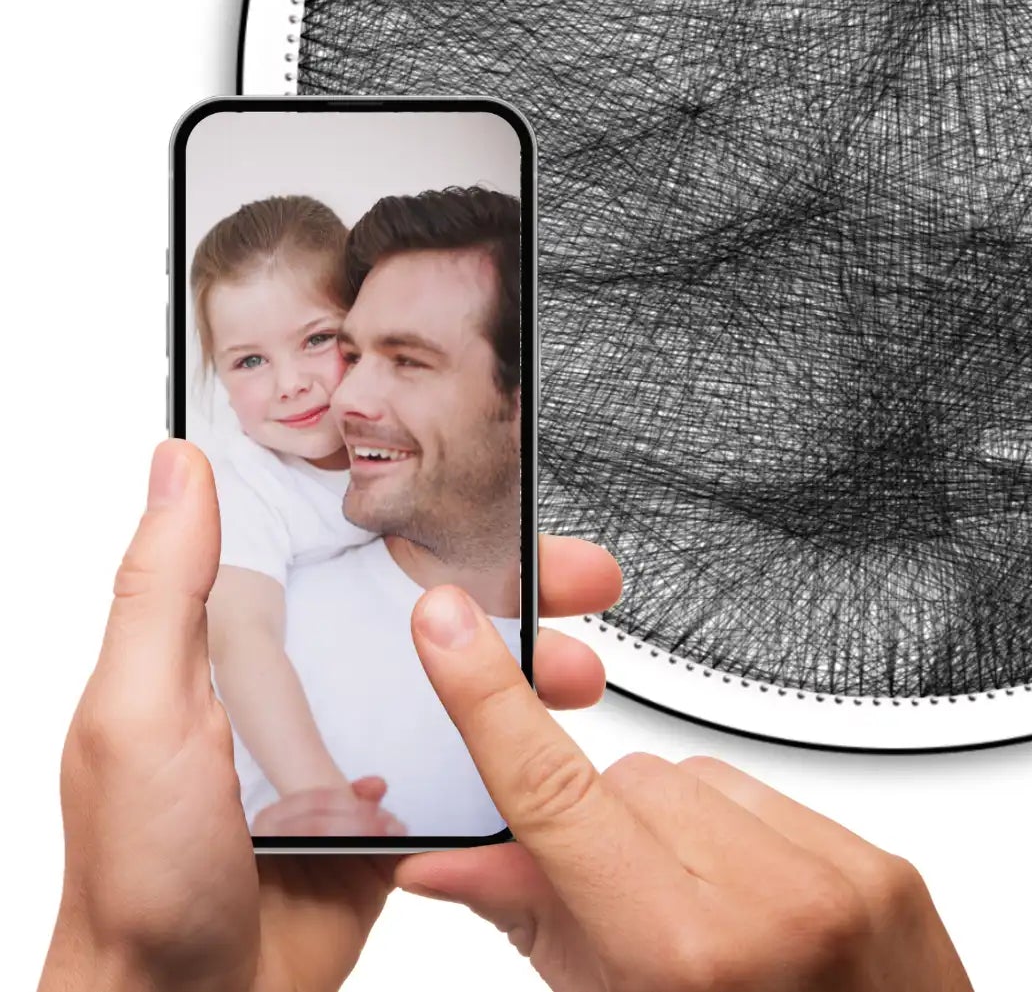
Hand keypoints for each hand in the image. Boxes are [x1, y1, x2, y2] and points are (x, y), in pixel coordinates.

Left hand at [40, 439, 622, 991]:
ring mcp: (353, 749)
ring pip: (461, 683)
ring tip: (573, 671)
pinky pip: (465, 764)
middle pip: (429, 611)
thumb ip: (162, 589)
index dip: (435, 521)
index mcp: (243, 644)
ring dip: (527, 671)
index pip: (354, 551)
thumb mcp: (138, 715)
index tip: (501, 500)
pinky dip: (508, 750)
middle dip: (517, 589)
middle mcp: (305, 684)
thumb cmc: (137, 878)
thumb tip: (175, 467)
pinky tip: (537, 743)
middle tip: (579, 578)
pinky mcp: (390, 813)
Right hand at [398, 586, 973, 990]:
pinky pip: (771, 794)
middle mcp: (771, 903)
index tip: (450, 626)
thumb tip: (444, 860)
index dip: (491, 704)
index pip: (559, 798)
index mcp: (686, 956)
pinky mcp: (882, 863)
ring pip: (697, 776)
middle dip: (602, 831)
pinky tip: (750, 903)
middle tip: (619, 912)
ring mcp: (838, 878)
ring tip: (697, 920)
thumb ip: (535, 924)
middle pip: (628, 781)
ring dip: (674, 829)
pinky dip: (740, 834)